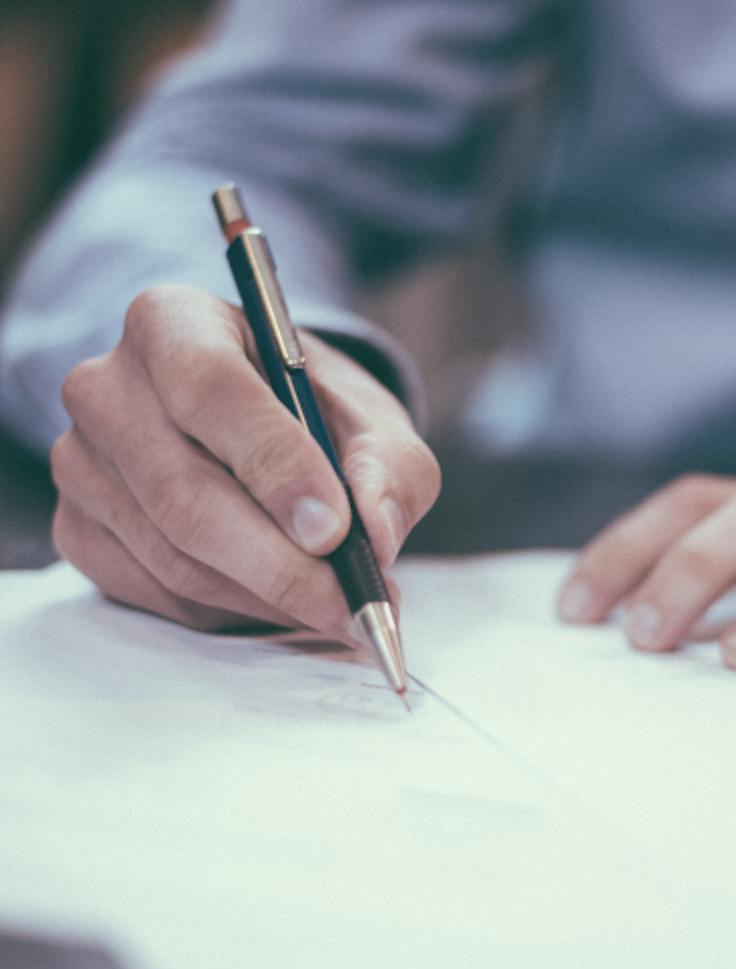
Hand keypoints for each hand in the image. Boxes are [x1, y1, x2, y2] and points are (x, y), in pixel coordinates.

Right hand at [51, 284, 440, 637]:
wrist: (263, 431)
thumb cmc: (316, 415)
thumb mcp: (374, 423)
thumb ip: (390, 468)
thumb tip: (376, 534)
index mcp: (173, 323)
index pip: (210, 389)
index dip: (275, 466)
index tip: (335, 530)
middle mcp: (107, 387)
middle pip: (183, 494)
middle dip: (281, 565)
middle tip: (352, 604)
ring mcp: (81, 463)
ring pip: (174, 558)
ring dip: (268, 598)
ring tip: (338, 608)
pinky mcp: (79, 529)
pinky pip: (157, 594)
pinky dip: (233, 612)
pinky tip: (284, 603)